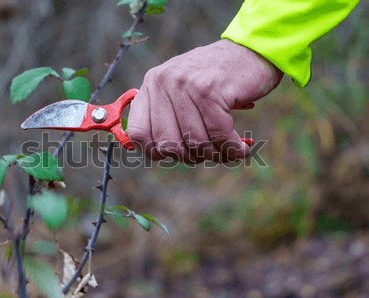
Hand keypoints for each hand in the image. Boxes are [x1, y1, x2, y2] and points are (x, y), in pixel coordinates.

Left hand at [127, 39, 282, 162]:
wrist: (250, 52)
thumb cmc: (215, 81)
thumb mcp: (180, 90)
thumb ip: (165, 116)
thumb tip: (157, 154)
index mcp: (152, 84)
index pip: (137, 133)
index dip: (155, 152)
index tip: (174, 154)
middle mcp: (164, 82)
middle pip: (167, 144)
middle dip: (190, 156)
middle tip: (207, 153)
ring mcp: (187, 85)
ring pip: (196, 142)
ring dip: (215, 154)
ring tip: (227, 150)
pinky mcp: (211, 90)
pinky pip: (218, 135)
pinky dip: (232, 149)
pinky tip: (241, 149)